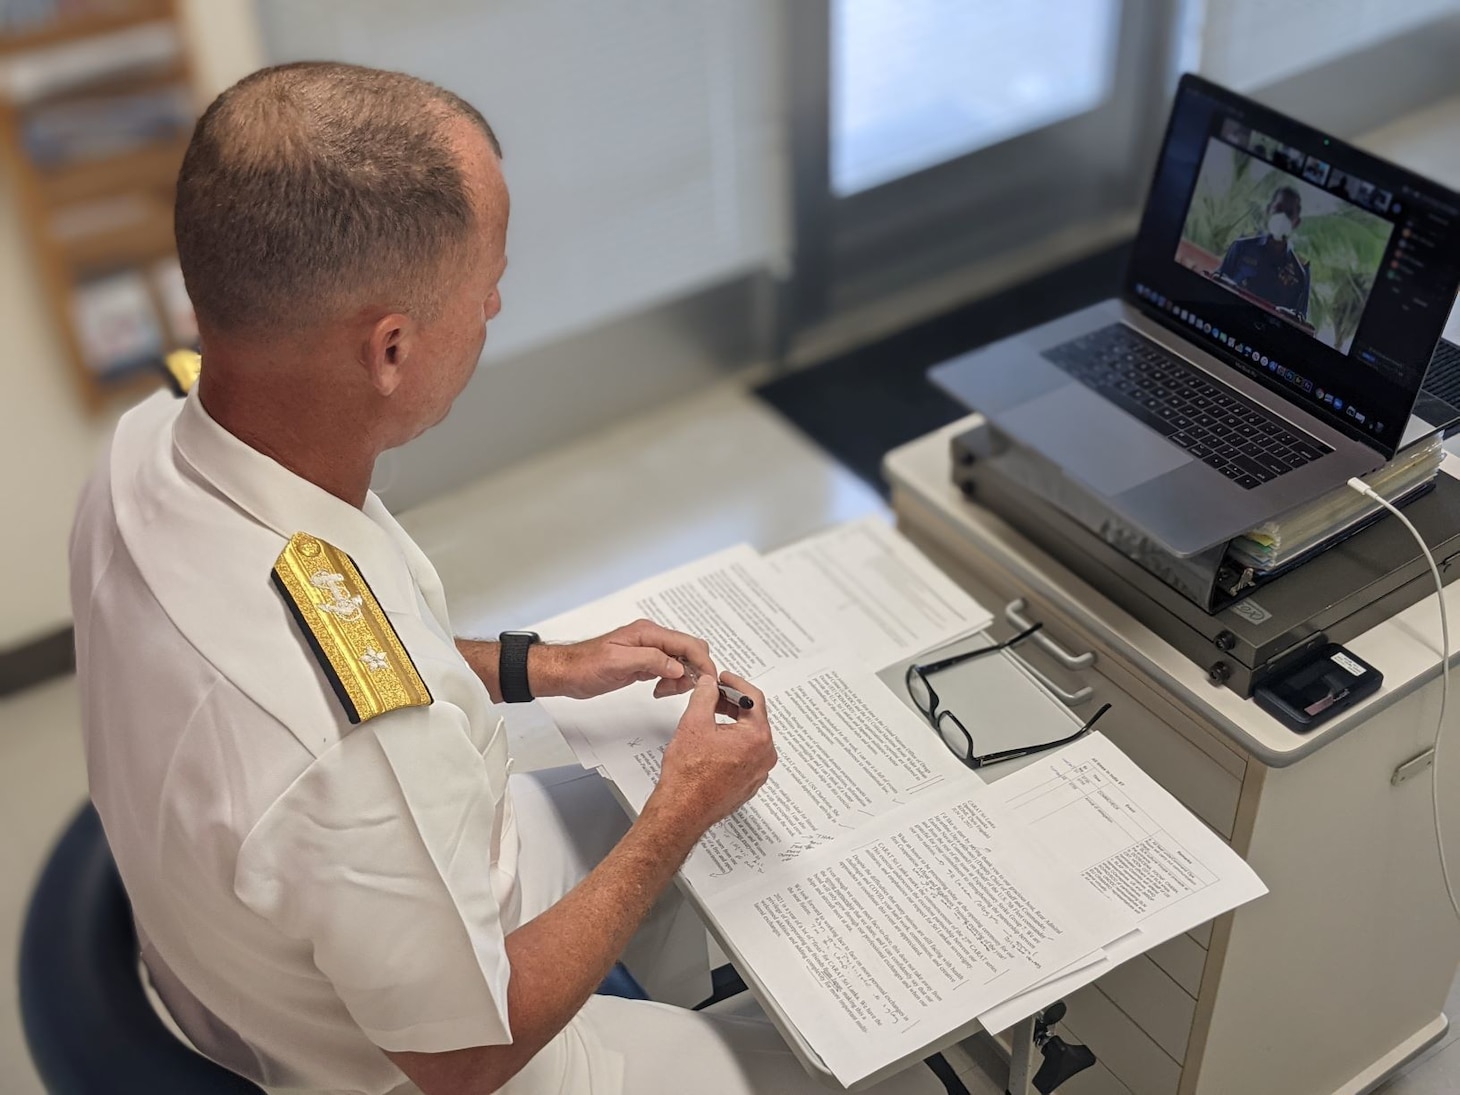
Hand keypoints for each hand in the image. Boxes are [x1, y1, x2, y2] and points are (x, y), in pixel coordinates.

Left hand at [533, 619, 714, 700]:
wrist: (567, 672)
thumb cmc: (585, 665)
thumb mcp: (618, 663)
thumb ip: (651, 661)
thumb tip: (679, 666)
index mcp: (648, 633)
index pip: (687, 644)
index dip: (703, 662)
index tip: (710, 680)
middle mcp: (651, 638)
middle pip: (689, 650)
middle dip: (694, 670)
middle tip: (684, 689)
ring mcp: (649, 650)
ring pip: (682, 661)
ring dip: (682, 678)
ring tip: (665, 691)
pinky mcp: (645, 662)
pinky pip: (670, 669)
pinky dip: (672, 681)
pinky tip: (660, 690)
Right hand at [650, 671, 775, 834]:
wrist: (682, 810)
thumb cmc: (689, 776)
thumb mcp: (694, 723)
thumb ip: (705, 696)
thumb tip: (709, 685)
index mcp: (757, 738)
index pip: (753, 698)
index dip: (735, 683)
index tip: (724, 679)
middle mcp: (764, 757)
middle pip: (753, 718)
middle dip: (732, 703)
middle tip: (714, 695)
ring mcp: (758, 772)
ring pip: (748, 738)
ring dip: (731, 724)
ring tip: (710, 717)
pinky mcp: (748, 784)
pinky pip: (745, 756)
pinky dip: (732, 744)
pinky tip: (713, 742)